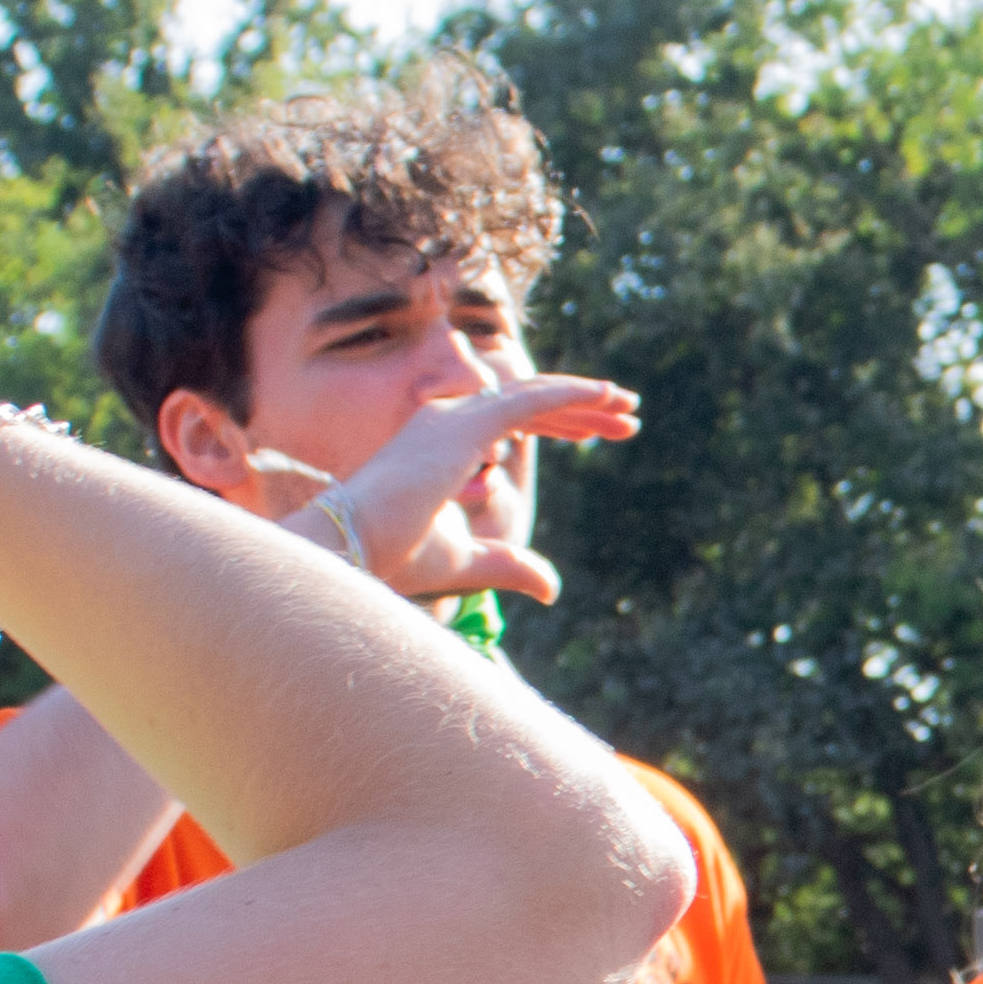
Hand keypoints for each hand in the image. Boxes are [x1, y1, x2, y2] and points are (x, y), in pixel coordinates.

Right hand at [269, 374, 638, 607]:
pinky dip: (571, 395)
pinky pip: (531, 400)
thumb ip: (510, 567)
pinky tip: (606, 396)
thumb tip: (552, 588)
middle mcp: (447, 422)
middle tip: (629, 415)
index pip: (511, 424)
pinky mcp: (466, 427)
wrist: (352, 550)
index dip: (557, 425)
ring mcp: (455, 419)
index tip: (598, 435)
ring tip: (630, 407)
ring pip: (535, 397)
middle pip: (529, 405)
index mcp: (442, 446)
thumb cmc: (393, 557)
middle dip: (580, 410)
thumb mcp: (469, 563)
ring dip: (585, 400)